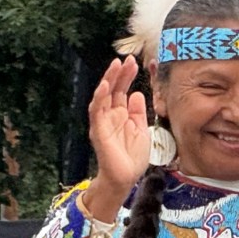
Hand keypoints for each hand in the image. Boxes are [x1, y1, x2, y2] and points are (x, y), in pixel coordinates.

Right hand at [83, 56, 150, 219]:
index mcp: (121, 114)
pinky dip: (100, 98)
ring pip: (103, 96)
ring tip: (116, 65)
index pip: (122, 90)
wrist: (125, 178)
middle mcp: (110, 115)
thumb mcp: (142, 130)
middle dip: (120, 73)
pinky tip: (105, 86)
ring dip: (108, 80)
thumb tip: (137, 93)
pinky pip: (96, 111)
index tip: (135, 62)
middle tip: (127, 59)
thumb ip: (139, 112)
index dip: (127, 76)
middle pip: (113, 89)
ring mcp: (103, 121)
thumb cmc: (132, 157)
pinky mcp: (98, 130)